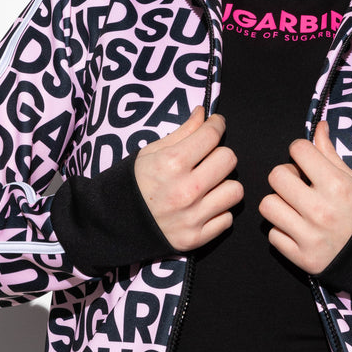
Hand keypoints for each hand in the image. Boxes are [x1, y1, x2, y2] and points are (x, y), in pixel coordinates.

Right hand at [134, 106, 242, 251]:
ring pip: (235, 191)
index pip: (211, 135)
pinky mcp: (195, 238)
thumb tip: (204, 113)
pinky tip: (203, 207)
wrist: (116, 222)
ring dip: (224, 185)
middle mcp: (185, 190)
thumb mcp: (151, 152)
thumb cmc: (136, 182)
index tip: (216, 123)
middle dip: (220, 155)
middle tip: (209, 159)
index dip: (217, 124)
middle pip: (229, 160)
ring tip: (208, 186)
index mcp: (172, 164)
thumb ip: (182, 132)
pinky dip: (218, 212)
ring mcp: (192, 216)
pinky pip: (227, 219)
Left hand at [259, 120, 351, 273]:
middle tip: (298, 185)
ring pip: (267, 205)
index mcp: (337, 186)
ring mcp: (310, 236)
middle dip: (286, 177)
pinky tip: (298, 230)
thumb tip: (318, 126)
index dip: (300, 152)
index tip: (306, 161)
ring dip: (279, 204)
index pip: (298, 150)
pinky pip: (272, 235)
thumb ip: (330, 154)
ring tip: (294, 208)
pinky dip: (282, 231)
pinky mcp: (302, 258)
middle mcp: (321, 210)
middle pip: (276, 176)